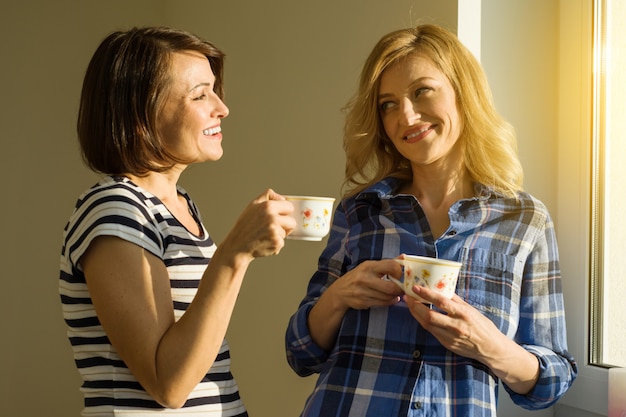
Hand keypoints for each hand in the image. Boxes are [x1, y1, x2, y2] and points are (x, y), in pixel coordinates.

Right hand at [221, 189, 295, 258]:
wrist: (237, 245)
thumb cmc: (244, 226)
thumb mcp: (253, 205)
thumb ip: (268, 196)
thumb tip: (282, 198)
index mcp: (268, 206)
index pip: (289, 207)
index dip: (284, 212)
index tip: (278, 216)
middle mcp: (272, 217)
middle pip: (292, 221)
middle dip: (285, 225)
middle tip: (272, 227)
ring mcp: (275, 231)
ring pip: (287, 233)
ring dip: (279, 235)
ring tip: (265, 235)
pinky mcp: (276, 243)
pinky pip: (282, 242)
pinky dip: (275, 244)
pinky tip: (264, 242)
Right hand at [307, 259, 403, 349]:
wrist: (340, 292)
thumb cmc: (359, 277)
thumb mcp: (370, 266)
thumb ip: (387, 263)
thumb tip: (404, 257)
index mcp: (368, 266)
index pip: (391, 266)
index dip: (400, 272)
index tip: (400, 275)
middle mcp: (365, 278)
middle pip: (391, 287)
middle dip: (399, 289)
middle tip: (402, 288)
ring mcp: (363, 291)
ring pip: (388, 297)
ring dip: (395, 296)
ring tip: (396, 293)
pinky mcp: (363, 302)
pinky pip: (382, 303)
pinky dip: (390, 302)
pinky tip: (390, 299)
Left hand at [404, 285, 540, 393]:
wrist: (491, 349)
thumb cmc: (483, 326)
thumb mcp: (471, 310)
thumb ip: (456, 300)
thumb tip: (442, 287)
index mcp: (464, 314)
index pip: (442, 302)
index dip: (427, 294)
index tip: (416, 288)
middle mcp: (456, 326)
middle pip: (430, 316)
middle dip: (415, 306)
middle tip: (407, 297)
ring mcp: (450, 337)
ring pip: (428, 325)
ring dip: (416, 314)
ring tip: (410, 304)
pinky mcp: (447, 344)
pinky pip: (432, 332)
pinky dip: (424, 323)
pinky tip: (420, 315)